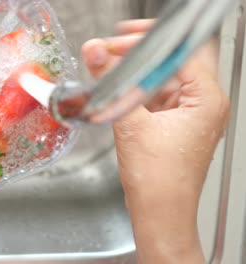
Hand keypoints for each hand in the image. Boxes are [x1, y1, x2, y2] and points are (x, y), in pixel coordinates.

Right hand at [82, 19, 228, 263]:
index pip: (180, 50)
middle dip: (140, 54)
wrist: (159, 213)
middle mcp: (204, 103)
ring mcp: (191, 113)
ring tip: (108, 72)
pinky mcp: (177, 123)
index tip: (119, 41)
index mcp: (206, 99)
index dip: (146, 41)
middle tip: (112, 50)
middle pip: (173, 61)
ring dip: (135, 74)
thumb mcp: (130, 123)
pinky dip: (137, 92)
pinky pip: (157, 97)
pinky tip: (117, 93)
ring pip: (163, 79)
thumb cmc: (158, 180)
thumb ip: (111, 82)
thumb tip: (96, 53)